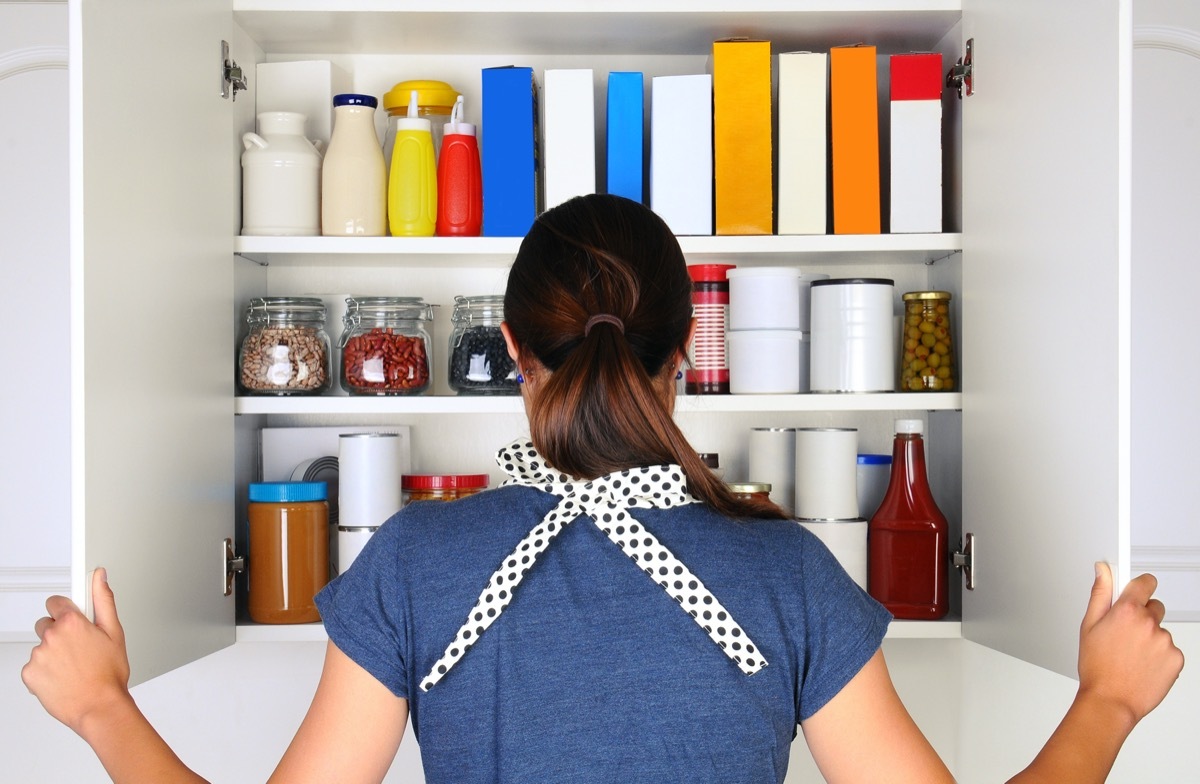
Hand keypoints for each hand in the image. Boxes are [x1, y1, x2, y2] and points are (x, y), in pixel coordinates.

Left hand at [21, 568, 133, 735]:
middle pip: (46, 624)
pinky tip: (63, 678)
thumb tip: (98, 576)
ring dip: (53, 653)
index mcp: (71, 622)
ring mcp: (38, 655)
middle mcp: (51, 635)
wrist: (98, 707)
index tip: (74, 618)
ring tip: (74, 667)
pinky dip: (45, 672)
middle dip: (60, 633)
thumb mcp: (115, 632)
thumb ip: (103, 599)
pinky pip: (34, 667)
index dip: (67, 610)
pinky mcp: (29, 674)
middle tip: (79, 649)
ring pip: (42, 647)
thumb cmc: (109, 674)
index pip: (56, 601)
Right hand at [1077, 563, 1183, 727]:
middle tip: (1124, 634)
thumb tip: (1103, 570)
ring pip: (1160, 631)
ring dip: (1150, 638)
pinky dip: (1159, 656)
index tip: (1137, 589)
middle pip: (1154, 607)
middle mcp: (1149, 623)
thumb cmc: (1097, 667)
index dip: (1140, 585)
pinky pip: (1170, 650)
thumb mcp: (1088, 626)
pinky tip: (1142, 665)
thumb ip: (1099, 593)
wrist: (1111, 701)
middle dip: (1142, 616)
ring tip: (1131, 656)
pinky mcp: (1176, 659)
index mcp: (1126, 611)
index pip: (1144, 583)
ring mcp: (1165, 641)